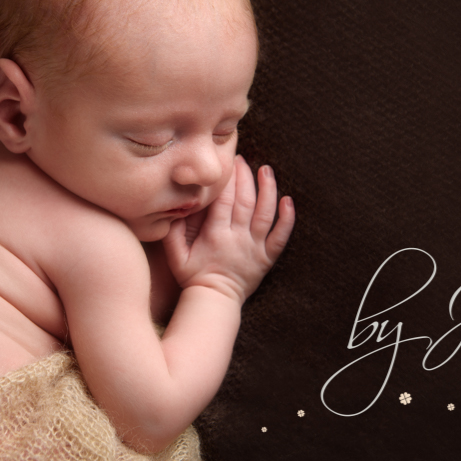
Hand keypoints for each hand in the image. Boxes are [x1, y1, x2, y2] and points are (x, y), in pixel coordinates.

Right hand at [162, 155, 294, 303]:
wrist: (214, 301)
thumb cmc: (193, 277)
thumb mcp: (175, 256)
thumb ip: (172, 232)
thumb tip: (173, 206)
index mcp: (216, 235)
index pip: (223, 199)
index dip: (226, 179)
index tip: (225, 163)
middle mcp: (238, 238)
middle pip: (245, 201)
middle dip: (244, 176)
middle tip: (241, 159)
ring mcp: (255, 248)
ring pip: (265, 213)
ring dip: (268, 189)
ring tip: (266, 170)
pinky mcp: (266, 258)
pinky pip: (281, 237)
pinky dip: (287, 219)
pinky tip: (288, 200)